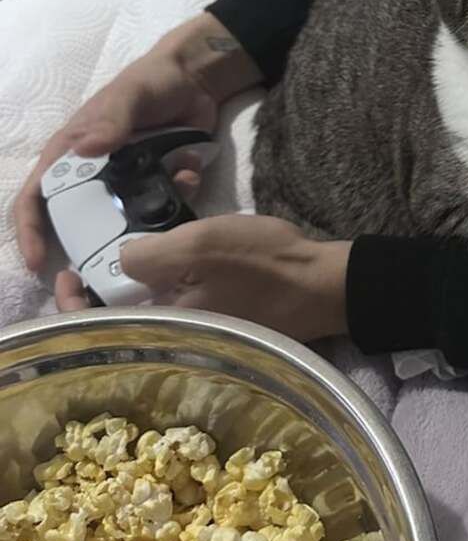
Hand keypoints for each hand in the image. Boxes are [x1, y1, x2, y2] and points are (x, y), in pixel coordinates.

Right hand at [15, 13, 260, 273]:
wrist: (197, 79)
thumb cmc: (151, 80)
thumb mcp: (129, 94)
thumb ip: (111, 120)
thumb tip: (86, 149)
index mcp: (72, 152)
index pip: (37, 195)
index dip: (31, 230)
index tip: (36, 262)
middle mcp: (95, 173)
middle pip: (82, 221)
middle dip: (101, 238)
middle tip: (124, 250)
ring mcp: (129, 181)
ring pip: (130, 218)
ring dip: (153, 210)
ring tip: (178, 180)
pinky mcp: (159, 183)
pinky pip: (167, 205)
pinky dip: (181, 192)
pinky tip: (192, 168)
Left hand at [56, 216, 351, 342]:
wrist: (326, 283)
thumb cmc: (266, 264)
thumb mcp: (200, 245)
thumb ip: (147, 254)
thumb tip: (121, 260)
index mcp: (164, 323)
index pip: (100, 325)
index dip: (74, 300)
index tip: (69, 271)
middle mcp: (177, 331)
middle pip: (124, 304)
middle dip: (116, 262)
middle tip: (121, 225)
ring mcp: (200, 320)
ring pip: (154, 290)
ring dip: (151, 253)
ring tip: (162, 209)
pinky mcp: (220, 307)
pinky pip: (181, 286)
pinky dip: (178, 259)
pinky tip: (189, 226)